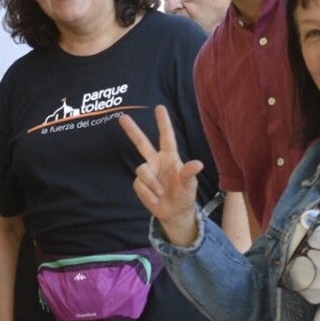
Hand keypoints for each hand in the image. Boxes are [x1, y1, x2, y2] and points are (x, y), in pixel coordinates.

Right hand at [123, 106, 203, 245]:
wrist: (174, 212)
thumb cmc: (184, 195)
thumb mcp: (190, 186)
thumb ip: (190, 174)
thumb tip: (197, 164)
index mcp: (170, 158)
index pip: (166, 137)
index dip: (163, 123)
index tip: (159, 108)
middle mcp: (156, 162)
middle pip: (141, 143)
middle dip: (132, 130)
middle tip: (122, 117)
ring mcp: (147, 172)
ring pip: (142, 170)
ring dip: (152, 184)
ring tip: (161, 193)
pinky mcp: (139, 184)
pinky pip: (139, 184)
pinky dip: (148, 193)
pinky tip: (155, 198)